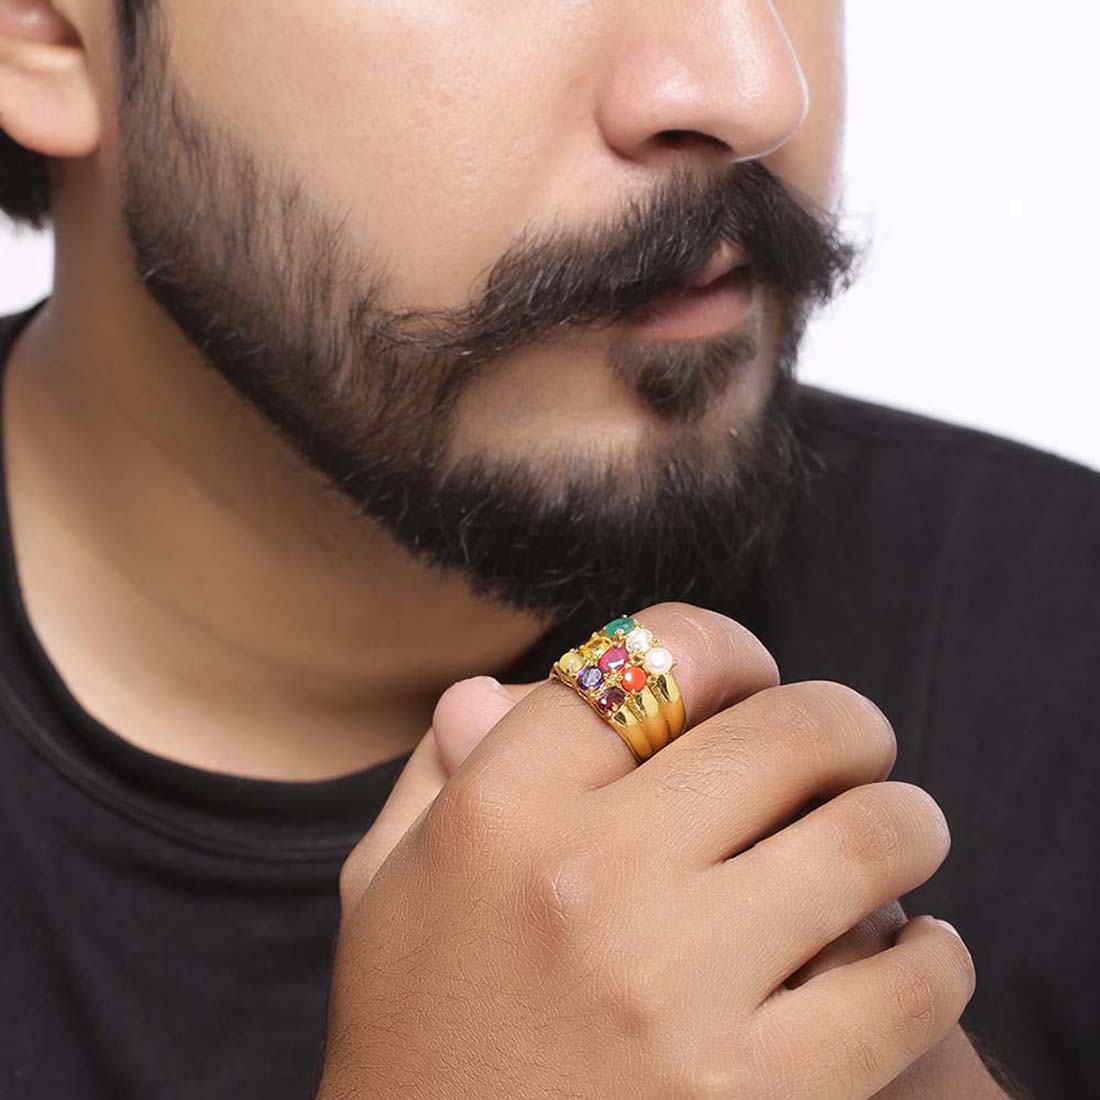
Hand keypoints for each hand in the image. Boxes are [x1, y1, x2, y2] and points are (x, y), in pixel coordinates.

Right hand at [318, 603, 976, 1099]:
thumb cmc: (414, 1040)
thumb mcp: (387, 891)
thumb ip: (439, 774)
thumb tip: (490, 688)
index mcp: (498, 812)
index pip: (653, 653)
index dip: (726, 648)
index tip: (749, 679)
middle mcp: (587, 880)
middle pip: (784, 728)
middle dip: (841, 722)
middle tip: (851, 747)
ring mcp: (676, 987)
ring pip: (867, 834)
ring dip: (905, 821)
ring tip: (900, 833)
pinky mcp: (755, 1095)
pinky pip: (906, 984)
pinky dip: (934, 956)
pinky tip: (912, 952)